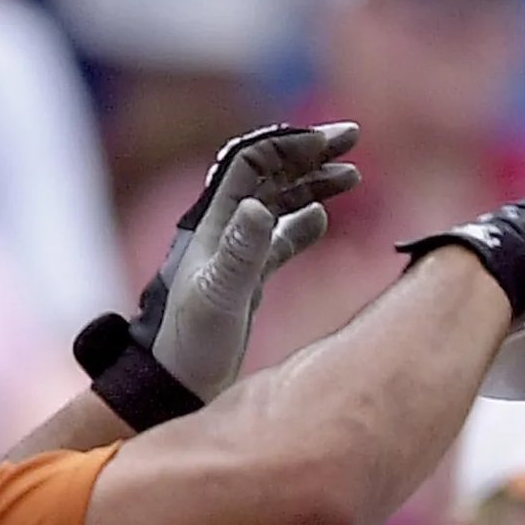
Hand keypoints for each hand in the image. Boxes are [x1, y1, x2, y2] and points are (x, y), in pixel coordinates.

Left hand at [77, 121, 361, 417]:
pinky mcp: (245, 280)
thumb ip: (240, 252)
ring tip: (352, 176)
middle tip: (351, 139)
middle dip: (309, 153)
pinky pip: (277, 241)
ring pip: (277, 203)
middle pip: (269, 174)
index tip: (330, 143)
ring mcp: (235, 254)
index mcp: (212, 223)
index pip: (252, 164)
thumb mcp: (218, 296)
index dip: (290, 146)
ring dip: (312, 185)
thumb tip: (257, 206)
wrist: (172, 384)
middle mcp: (223, 230)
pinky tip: (323, 219)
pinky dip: (301, 225)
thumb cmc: (188, 343)